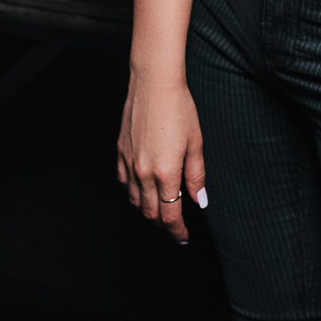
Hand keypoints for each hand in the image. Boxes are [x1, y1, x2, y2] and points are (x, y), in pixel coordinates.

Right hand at [117, 74, 206, 243]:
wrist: (153, 83)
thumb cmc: (179, 108)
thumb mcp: (195, 142)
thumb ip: (196, 175)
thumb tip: (199, 200)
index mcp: (166, 172)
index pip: (170, 215)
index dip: (177, 230)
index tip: (183, 237)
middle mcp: (143, 172)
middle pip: (151, 212)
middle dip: (164, 224)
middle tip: (175, 226)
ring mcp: (129, 163)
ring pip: (135, 200)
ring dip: (148, 209)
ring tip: (161, 208)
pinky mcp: (120, 152)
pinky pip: (124, 182)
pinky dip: (133, 192)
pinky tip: (142, 188)